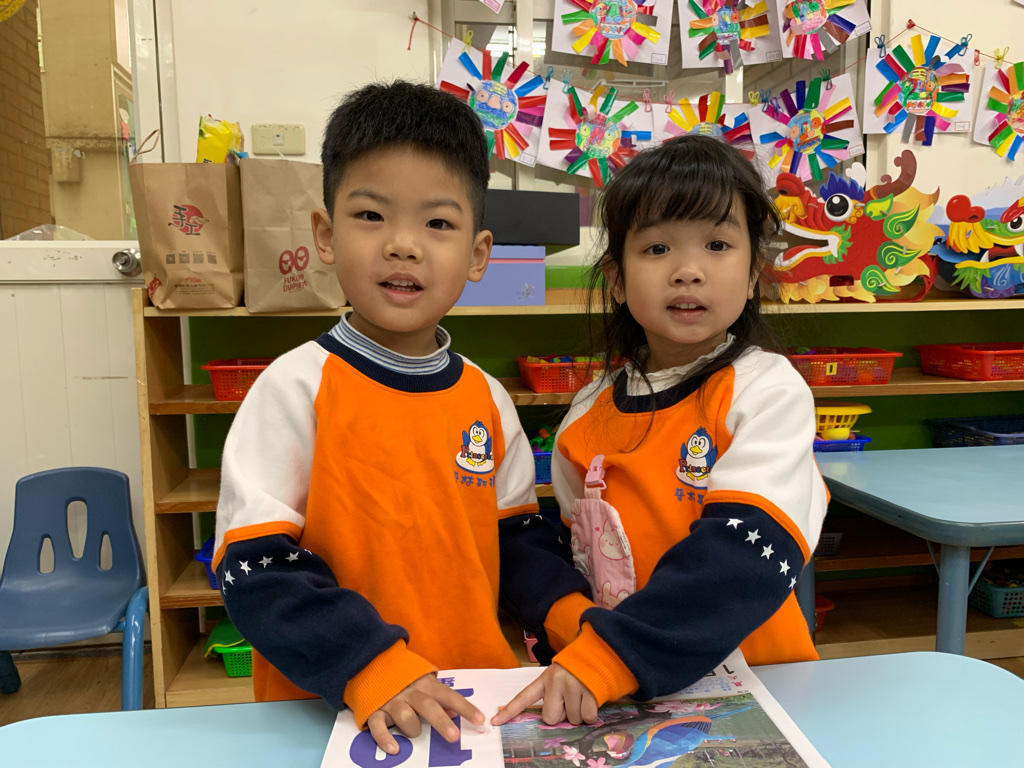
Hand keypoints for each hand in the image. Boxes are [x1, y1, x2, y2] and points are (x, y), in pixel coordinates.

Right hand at [366, 674, 483, 754]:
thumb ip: (439, 698)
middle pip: (428, 706)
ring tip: (416, 734)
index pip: (448, 695)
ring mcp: (391, 701)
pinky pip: (378, 726)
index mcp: (424, 684)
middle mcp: (409, 692)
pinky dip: (385, 739)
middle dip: (441, 722)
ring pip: (404, 716)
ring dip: (413, 728)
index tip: (480, 719)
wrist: (371, 664)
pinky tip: (394, 749)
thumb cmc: (405, 681)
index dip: (464, 707)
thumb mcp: (425, 685)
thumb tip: (454, 713)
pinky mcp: (374, 711)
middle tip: (454, 736)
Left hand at [491, 663, 597, 726]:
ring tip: (581, 695)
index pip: (524, 697)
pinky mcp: (590, 691)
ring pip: (572, 719)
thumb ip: (551, 695)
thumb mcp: (557, 676)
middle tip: (569, 701)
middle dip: (561, 715)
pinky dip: (590, 714)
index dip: (509, 711)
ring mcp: (573, 686)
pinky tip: (591, 699)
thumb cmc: (575, 670)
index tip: (495, 722)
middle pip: (550, 718)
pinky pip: (587, 717)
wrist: (599, 652)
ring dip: (578, 713)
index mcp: (545, 678)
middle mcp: (556, 682)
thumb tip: (551, 720)